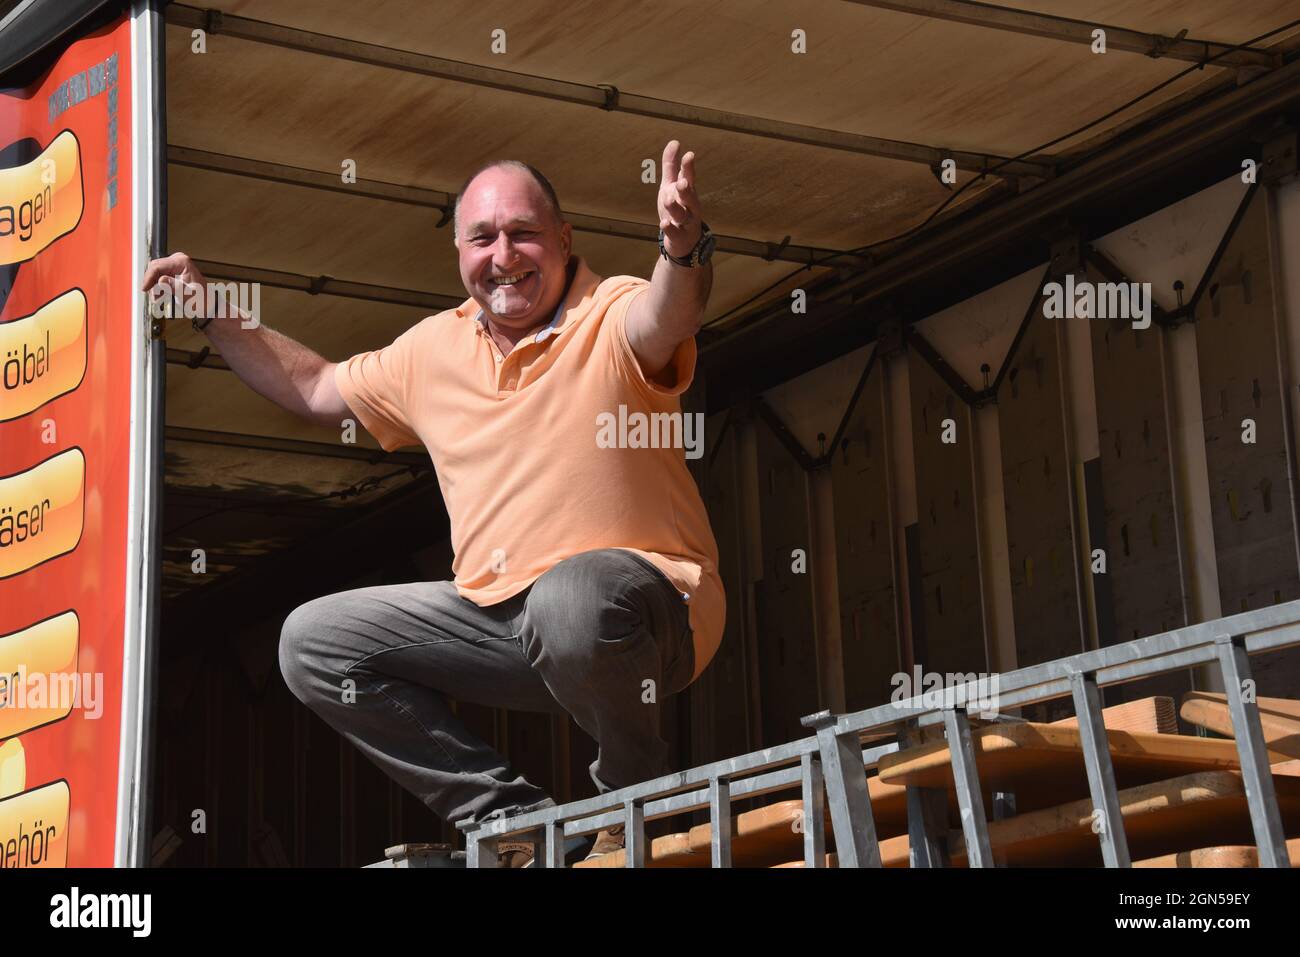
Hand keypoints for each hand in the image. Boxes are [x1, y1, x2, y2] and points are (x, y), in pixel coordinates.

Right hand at [141, 251, 208, 316]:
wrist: (206, 304)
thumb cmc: (200, 299)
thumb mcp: (186, 294)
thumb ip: (174, 286)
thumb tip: (161, 279)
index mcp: (182, 262)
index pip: (158, 266)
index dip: (149, 277)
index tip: (144, 289)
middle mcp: (178, 260)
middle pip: (155, 268)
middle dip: (152, 283)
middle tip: (154, 297)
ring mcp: (175, 264)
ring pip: (155, 273)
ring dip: (154, 286)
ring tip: (158, 299)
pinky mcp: (172, 270)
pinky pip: (159, 276)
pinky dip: (158, 286)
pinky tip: (160, 296)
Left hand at [657, 140, 703, 259]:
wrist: (684, 241)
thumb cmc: (678, 208)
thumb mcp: (672, 186)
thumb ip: (672, 166)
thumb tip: (675, 142)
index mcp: (687, 192)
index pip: (689, 178)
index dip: (689, 168)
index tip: (689, 155)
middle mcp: (689, 207)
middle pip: (690, 197)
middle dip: (686, 190)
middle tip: (681, 182)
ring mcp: (686, 223)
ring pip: (682, 215)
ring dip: (675, 207)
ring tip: (667, 200)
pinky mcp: (679, 237)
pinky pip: (675, 233)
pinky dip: (670, 229)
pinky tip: (663, 223)